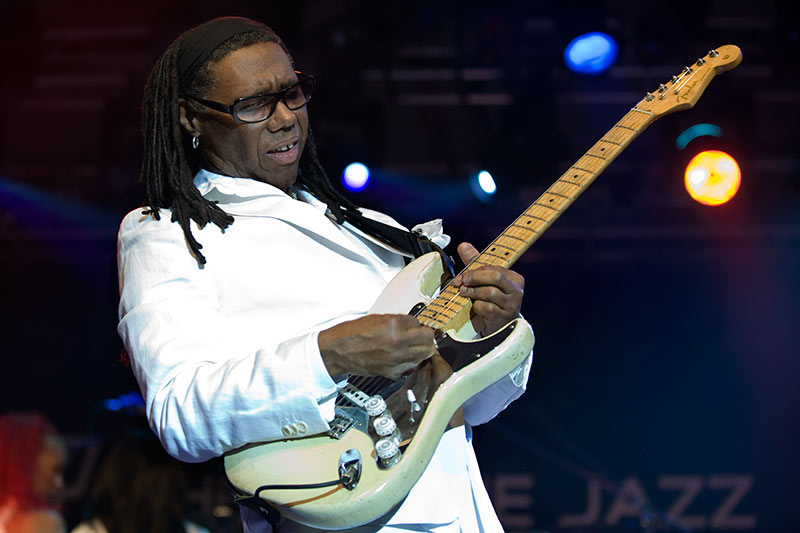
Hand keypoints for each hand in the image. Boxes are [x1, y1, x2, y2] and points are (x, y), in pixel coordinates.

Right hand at [318, 314, 435, 378]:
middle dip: (427, 337)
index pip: (420, 324)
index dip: (419, 324)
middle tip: (422, 335)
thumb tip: (413, 324)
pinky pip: (412, 366)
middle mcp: (398, 343)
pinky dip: (412, 361)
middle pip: (429, 341)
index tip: (418, 325)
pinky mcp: (393, 371)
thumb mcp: (379, 319)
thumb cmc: (353, 333)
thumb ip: (399, 322)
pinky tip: (404, 355)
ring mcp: (397, 359)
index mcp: (394, 326)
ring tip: (414, 346)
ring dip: (422, 349)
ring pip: (424, 355)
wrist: (339, 351)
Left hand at [452, 242, 524, 335]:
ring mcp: (512, 306)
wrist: (498, 326)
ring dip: (473, 292)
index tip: (461, 276)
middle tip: (462, 282)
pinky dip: (477, 306)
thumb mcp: (484, 280)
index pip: (494, 268)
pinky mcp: (504, 318)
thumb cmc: (490, 300)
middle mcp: (516, 291)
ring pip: (490, 293)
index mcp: (514, 278)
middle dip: (475, 278)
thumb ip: (475, 262)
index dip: (474, 270)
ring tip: (464, 293)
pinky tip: (475, 307)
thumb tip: (463, 245)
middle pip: (496, 277)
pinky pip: (488, 308)